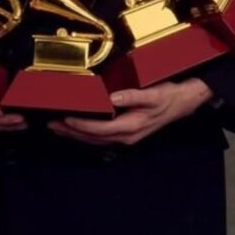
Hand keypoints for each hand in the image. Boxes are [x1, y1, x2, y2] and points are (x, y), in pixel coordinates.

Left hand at [48, 78, 213, 146]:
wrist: (182, 104)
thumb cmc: (167, 97)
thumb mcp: (153, 94)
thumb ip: (133, 96)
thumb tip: (113, 97)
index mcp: (131, 127)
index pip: (100, 129)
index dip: (82, 125)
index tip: (66, 119)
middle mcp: (126, 136)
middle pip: (93, 138)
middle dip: (72, 132)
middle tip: (52, 125)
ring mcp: (125, 138)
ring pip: (95, 140)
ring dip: (75, 135)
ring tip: (57, 127)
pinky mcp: (125, 134)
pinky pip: (101, 138)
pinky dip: (86, 134)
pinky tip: (76, 129)